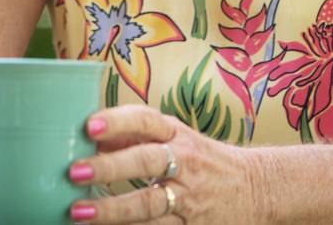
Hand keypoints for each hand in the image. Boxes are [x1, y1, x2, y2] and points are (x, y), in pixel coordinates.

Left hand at [65, 105, 247, 223]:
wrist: (257, 188)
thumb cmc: (203, 159)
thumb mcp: (175, 138)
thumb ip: (134, 137)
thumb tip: (90, 138)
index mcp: (177, 134)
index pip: (146, 120)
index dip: (118, 121)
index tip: (89, 126)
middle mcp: (184, 162)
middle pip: (146, 161)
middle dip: (110, 167)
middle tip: (75, 172)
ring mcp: (189, 197)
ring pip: (148, 204)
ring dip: (112, 210)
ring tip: (79, 213)